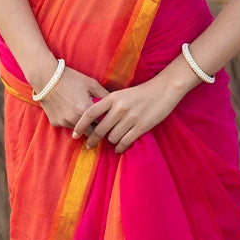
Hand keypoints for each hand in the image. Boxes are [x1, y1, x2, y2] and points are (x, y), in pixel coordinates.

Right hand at [34, 65, 108, 129]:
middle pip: (90, 133)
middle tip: (100, 127)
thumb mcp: (91, 84)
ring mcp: (64, 122)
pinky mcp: (55, 122)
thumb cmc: (71, 78)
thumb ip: (105, 96)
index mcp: (86, 111)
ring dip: (82, 126)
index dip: (106, 126)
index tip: (110, 125)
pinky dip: (70, 121)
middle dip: (95, 130)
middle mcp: (75, 120)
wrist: (46, 77)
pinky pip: (66, 125)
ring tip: (83, 116)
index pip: (101, 126)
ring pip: (78, 130)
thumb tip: (116, 104)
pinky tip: (69, 111)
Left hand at [70, 75, 185, 153]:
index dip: (80, 125)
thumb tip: (95, 118)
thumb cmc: (142, 92)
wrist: (164, 90)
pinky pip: (125, 142)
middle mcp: (119, 108)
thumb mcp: (122, 93)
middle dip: (92, 140)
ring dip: (111, 142)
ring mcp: (130, 118)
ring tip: (111, 142)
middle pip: (99, 129)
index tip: (75, 134)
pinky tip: (119, 148)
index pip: (90, 113)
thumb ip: (109, 104)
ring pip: (112, 137)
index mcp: (113, 98)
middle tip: (89, 145)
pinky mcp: (141, 127)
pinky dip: (120, 147)